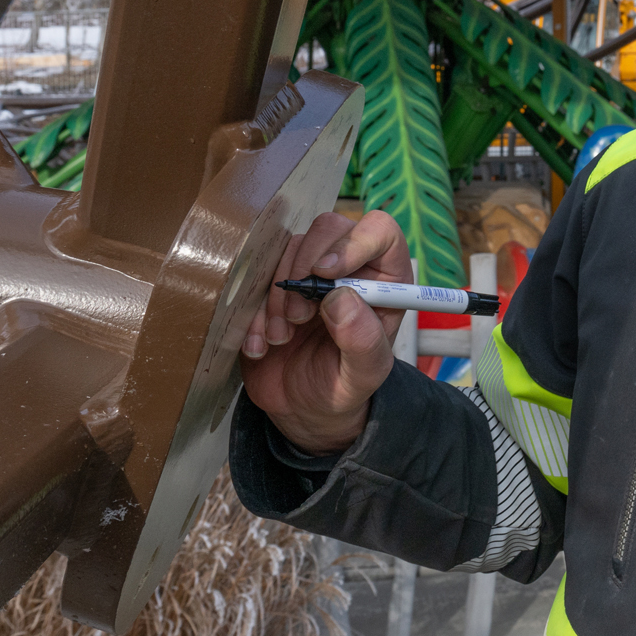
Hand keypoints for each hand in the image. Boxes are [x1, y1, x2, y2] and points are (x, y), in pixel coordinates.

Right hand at [239, 210, 409, 454]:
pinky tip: (261, 346)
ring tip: (282, 339)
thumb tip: (343, 297)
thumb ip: (363, 340)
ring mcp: (308, 269)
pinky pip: (255, 273)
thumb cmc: (342, 386)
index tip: (326, 272)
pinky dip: (253, 311)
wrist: (301, 407)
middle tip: (300, 317)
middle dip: (304, 271)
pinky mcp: (272, 281)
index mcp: (383, 279)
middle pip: (327, 228)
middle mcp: (348, 265)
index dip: (354, 242)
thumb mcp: (363, 375)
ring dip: (278, 296)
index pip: (380, 231)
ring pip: (287, 249)